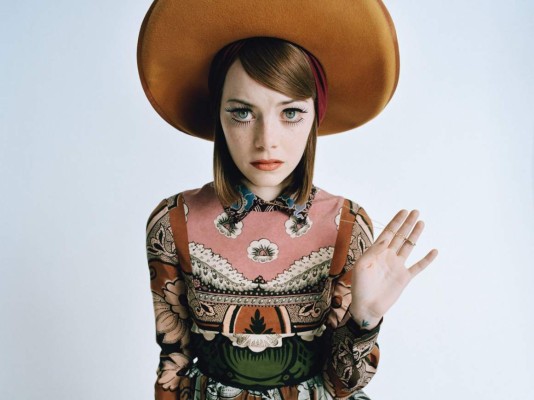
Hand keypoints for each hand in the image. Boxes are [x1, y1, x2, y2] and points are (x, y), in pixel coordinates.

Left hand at [349, 209, 437, 327]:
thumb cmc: (360, 287)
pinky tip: (434, 251)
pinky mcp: (404, 278)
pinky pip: (418, 267)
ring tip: (421, 223)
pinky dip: (426, 259)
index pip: (388, 233)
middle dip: (407, 224)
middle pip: (400, 236)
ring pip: (409, 247)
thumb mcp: (362, 267)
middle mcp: (388, 256)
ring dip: (415, 235)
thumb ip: (373, 252)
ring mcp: (397, 266)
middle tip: (415, 211)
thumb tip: (385, 241)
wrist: (366, 306)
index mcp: (376, 252)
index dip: (396, 222)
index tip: (403, 211)